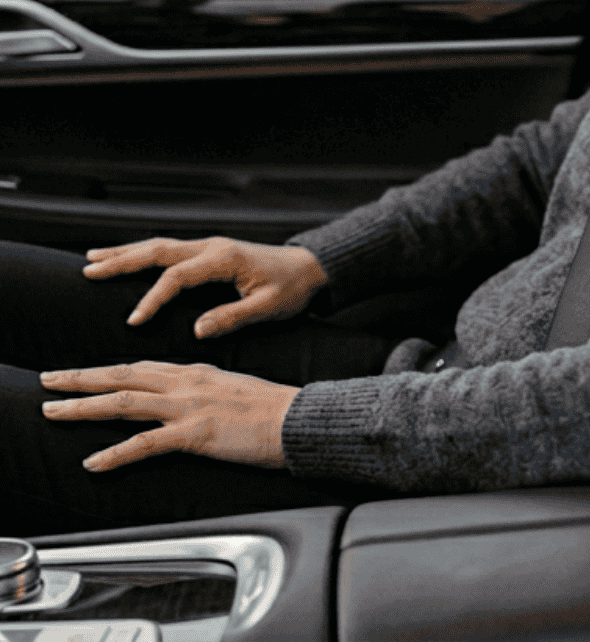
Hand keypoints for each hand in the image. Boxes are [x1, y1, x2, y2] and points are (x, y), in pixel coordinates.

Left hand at [40, 361, 298, 471]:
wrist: (299, 418)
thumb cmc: (276, 410)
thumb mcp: (235, 390)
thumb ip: (206, 391)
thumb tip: (189, 402)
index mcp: (198, 371)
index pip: (142, 366)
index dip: (108, 369)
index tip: (83, 373)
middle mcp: (188, 383)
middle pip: (123, 375)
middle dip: (81, 378)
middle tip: (49, 380)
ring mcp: (190, 407)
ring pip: (124, 402)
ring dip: (83, 406)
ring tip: (53, 411)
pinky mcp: (196, 434)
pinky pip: (146, 444)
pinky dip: (115, 453)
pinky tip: (93, 462)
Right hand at [82, 236, 329, 338]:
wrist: (309, 268)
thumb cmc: (292, 289)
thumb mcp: (269, 308)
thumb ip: (233, 318)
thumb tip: (197, 329)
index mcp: (225, 260)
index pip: (178, 277)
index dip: (153, 298)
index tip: (133, 321)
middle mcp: (213, 247)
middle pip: (160, 251)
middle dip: (123, 261)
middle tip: (89, 272)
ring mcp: (210, 246)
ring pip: (160, 246)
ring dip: (126, 252)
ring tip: (93, 259)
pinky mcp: (209, 251)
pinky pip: (169, 250)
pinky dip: (142, 252)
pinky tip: (123, 257)